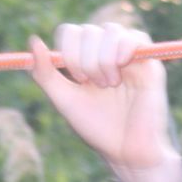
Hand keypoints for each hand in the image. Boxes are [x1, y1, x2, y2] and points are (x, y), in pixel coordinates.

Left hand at [29, 18, 181, 181]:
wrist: (126, 150)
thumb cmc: (96, 128)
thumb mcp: (63, 100)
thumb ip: (45, 73)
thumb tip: (33, 40)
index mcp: (84, 59)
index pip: (70, 32)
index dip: (68, 51)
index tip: (76, 79)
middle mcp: (105, 52)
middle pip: (88, 30)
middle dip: (85, 60)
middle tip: (94, 85)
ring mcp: (128, 54)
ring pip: (110, 31)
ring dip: (103, 59)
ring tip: (110, 85)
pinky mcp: (149, 60)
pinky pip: (135, 37)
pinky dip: (122, 51)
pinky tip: (122, 74)